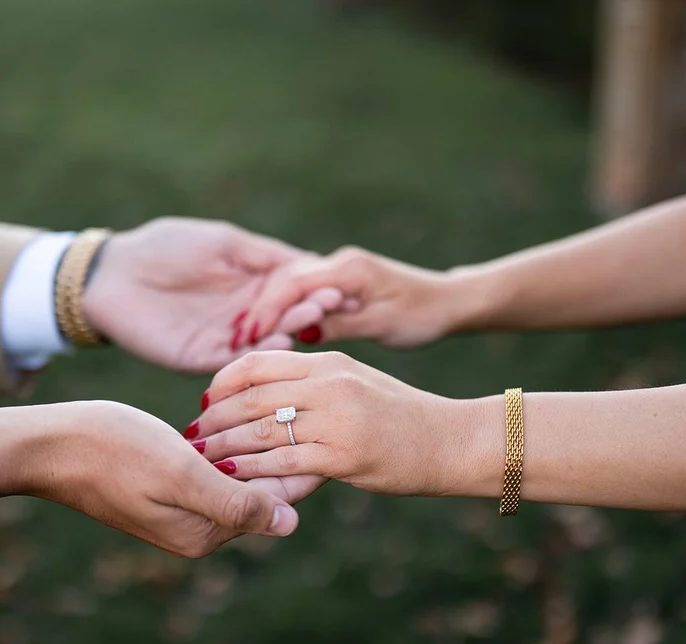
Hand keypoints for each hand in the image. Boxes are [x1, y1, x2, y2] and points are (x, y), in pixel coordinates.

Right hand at [0, 400, 326, 556]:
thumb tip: (291, 523)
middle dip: (280, 451)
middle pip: (260, 489)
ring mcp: (181, 509)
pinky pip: (214, 469)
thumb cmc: (112, 451)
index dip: (302, 460)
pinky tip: (237, 416)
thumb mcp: (180, 474)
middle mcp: (198, 528)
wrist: (51, 445)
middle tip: (303, 401)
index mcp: (206, 531)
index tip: (319, 419)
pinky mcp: (167, 488)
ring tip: (280, 402)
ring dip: (255, 444)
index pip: (276, 500)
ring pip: (239, 475)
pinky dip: (228, 445)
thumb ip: (237, 502)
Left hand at [81, 217, 344, 372]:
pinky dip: (256, 354)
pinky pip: (234, 361)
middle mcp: (244, 316)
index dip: (313, 288)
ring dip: (288, 331)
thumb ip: (264, 255)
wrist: (111, 274)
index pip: (292, 290)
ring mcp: (224, 339)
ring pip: (264, 342)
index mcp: (251, 285)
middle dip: (307, 310)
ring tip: (308, 321)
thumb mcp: (223, 243)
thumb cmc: (166, 247)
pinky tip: (276, 342)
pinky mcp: (201, 358)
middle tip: (329, 305)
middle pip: (284, 317)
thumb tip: (312, 262)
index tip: (337, 283)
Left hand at [191, 351, 478, 496]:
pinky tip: (230, 477)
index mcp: (328, 362)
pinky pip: (283, 462)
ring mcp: (336, 419)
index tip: (206, 401)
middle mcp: (329, 384)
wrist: (451, 440)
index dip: (224, 382)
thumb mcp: (356, 382)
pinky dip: (251, 470)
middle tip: (192, 434)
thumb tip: (268, 393)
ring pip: (260, 430)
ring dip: (223, 445)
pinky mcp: (343, 456)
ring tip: (200, 457)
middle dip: (214, 418)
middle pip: (252, 397)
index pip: (259, 363)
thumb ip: (314, 383)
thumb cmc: (401, 414)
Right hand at [241, 246, 476, 348]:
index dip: (267, 310)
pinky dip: (285, 309)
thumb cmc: (423, 315)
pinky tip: (272, 331)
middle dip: (259, 309)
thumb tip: (301, 331)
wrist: (449, 302)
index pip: (294, 283)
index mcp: (349, 270)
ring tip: (246, 338)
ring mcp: (339, 269)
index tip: (247, 335)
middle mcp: (340, 263)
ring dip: (268, 309)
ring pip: (291, 285)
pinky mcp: (340, 280)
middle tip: (236, 339)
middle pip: (284, 280)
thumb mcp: (381, 325)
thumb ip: (340, 324)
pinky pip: (304, 292)